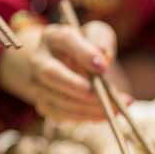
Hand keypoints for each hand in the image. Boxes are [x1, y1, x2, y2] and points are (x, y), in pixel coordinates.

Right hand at [0, 20, 128, 121]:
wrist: (70, 68)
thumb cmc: (87, 49)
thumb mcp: (97, 36)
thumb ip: (101, 39)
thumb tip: (103, 52)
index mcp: (53, 37)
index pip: (65, 40)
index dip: (84, 54)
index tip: (104, 67)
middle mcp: (38, 60)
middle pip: (50, 73)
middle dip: (79, 87)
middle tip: (103, 94)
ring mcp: (37, 84)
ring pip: (61, 99)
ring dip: (91, 107)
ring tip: (117, 108)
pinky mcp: (43, 104)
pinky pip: (64, 115)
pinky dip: (87, 116)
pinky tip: (106, 114)